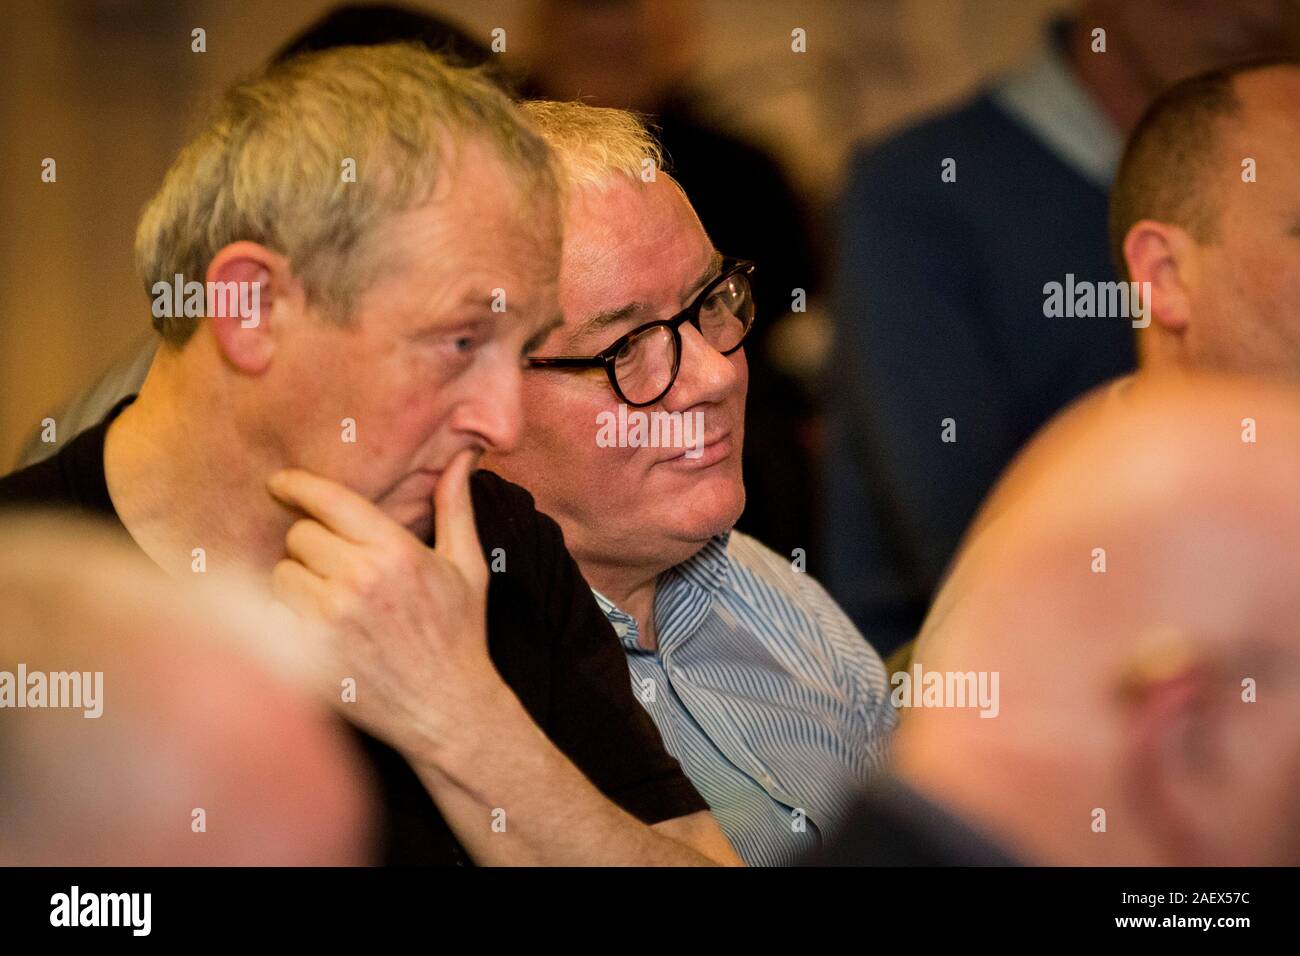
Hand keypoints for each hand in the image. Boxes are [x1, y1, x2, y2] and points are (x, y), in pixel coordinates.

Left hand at [266, 449, 499, 759]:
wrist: (448, 710)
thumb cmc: (459, 634)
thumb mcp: (467, 567)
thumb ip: (456, 507)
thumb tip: (464, 455)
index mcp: (396, 552)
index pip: (329, 501)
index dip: (298, 485)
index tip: (280, 483)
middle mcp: (359, 582)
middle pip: (299, 536)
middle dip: (313, 547)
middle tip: (335, 569)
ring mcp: (329, 622)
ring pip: (281, 575)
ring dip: (297, 584)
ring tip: (329, 603)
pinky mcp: (308, 657)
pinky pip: (271, 619)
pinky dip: (285, 621)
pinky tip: (313, 632)